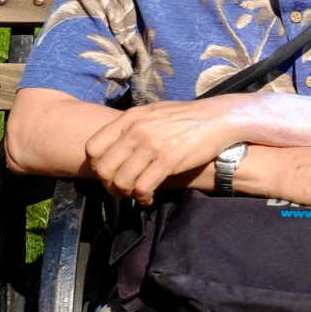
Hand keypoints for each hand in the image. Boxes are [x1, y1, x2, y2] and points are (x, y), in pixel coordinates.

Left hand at [85, 97, 240, 205]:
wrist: (218, 118)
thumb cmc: (186, 117)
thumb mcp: (153, 113)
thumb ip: (132, 126)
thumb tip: (115, 147)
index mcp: (129, 118)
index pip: (92, 148)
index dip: (96, 167)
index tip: (109, 175)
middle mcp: (136, 130)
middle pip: (104, 168)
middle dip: (109, 186)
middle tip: (121, 191)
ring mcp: (151, 145)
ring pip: (121, 181)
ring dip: (126, 194)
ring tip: (137, 195)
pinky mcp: (168, 160)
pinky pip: (142, 188)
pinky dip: (142, 199)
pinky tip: (148, 199)